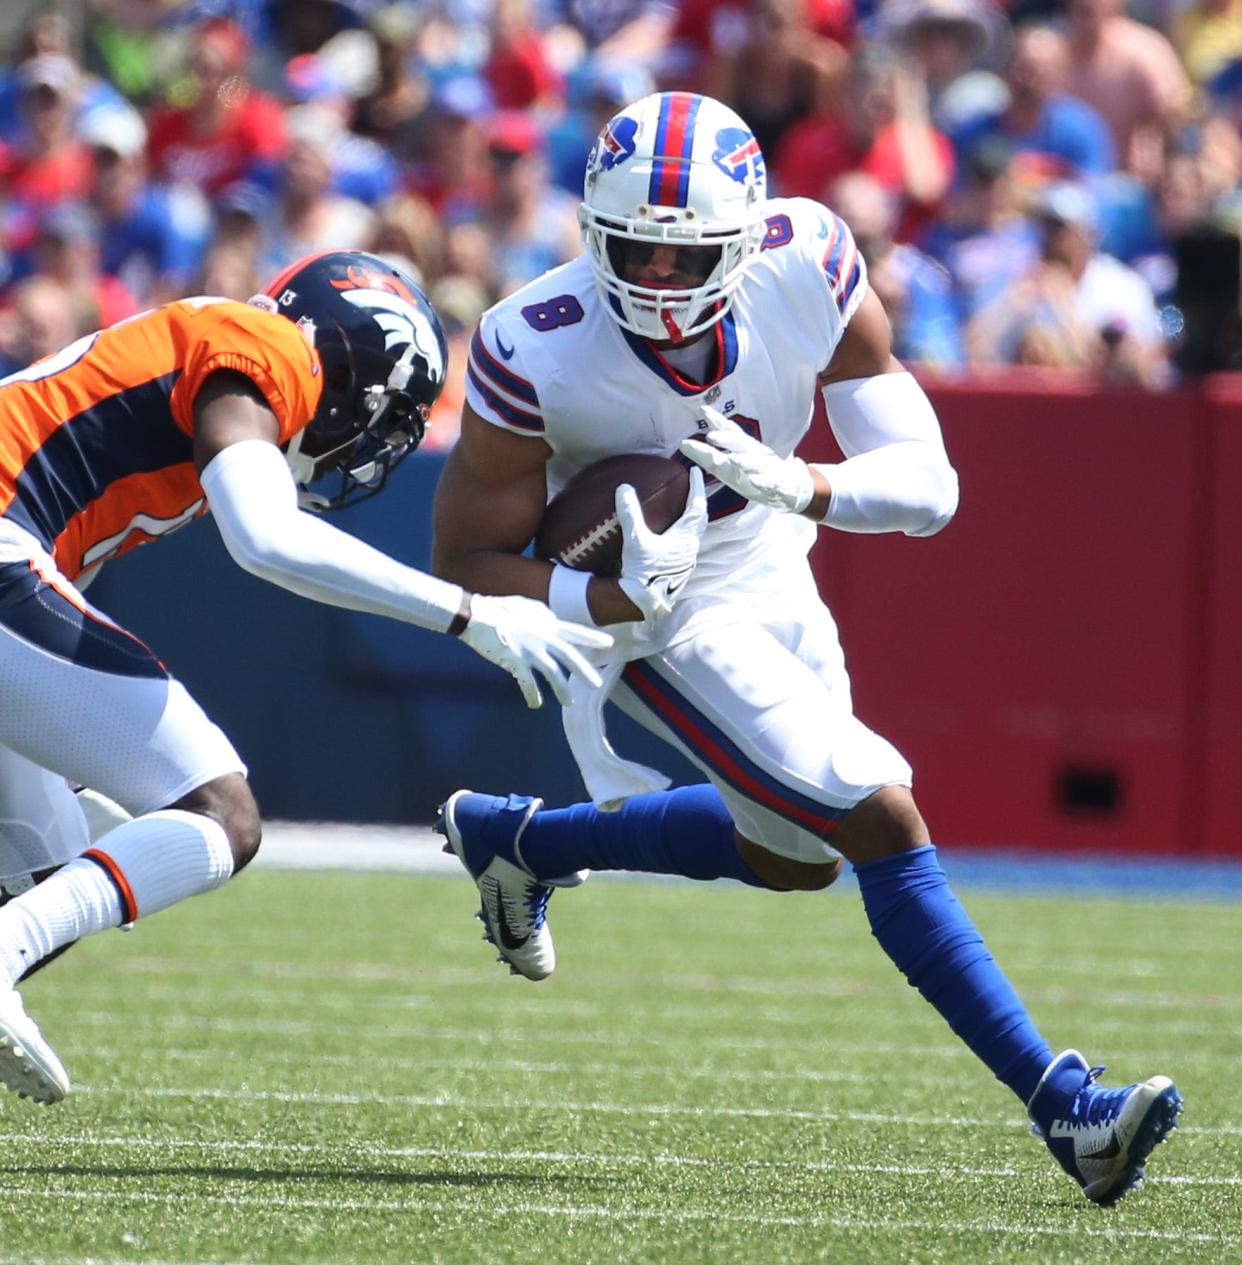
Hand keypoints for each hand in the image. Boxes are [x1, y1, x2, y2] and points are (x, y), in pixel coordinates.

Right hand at [460, 594, 613, 707]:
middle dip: (584, 670)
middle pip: (569, 655)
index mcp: (545, 623)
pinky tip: (536, 704)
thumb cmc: (498, 609)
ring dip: (562, 689)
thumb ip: (542, 614)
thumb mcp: (525, 605)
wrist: (475, 615)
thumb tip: (554, 619)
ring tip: (569, 702)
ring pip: (552, 672)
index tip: (609, 643)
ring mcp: (529, 649)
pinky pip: (527, 682)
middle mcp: (542, 636)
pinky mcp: (514, 660)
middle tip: (597, 685)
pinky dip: (532, 694)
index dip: (592, 637)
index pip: (574, 631)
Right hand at [615, 466, 706, 622]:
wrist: (641, 603)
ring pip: (694, 534)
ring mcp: (685, 561)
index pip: (696, 507)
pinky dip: (682, 532)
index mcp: (684, 538)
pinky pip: (685, 545)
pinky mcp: (678, 570)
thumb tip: (625, 488)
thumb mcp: (634, 541)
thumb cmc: (642, 572)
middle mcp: (690, 549)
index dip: (696, 487)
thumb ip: (630, 514)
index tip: (695, 471)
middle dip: (698, 502)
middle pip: (700, 520)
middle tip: (693, 488)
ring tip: (683, 508)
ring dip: (692, 518)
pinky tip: (670, 534)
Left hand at [679, 405, 813, 513]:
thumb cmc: (755, 474)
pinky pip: (769, 482)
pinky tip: (754, 481)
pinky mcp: (776, 484)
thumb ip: (710, 454)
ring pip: (755, 462)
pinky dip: (762, 481)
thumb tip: (683, 444)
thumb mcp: (731, 465)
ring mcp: (767, 468)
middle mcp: (755, 453)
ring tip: (732, 459)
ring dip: (744, 460)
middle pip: (740, 443)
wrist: (790, 488)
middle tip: (711, 436)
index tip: (703, 410)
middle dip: (727, 439)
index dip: (717, 421)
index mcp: (744, 447)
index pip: (729, 432)